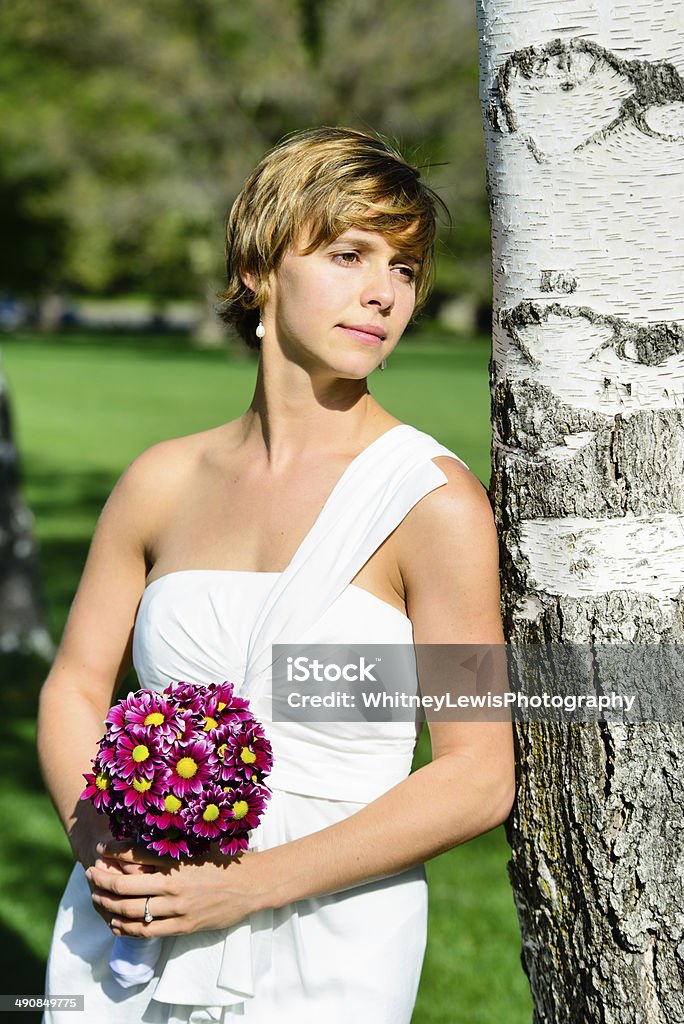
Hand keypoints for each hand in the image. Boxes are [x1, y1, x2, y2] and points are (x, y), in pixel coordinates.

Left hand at [86, 845, 266, 937]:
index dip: (112, 853)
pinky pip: (147, 931)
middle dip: (102, 881)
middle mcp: (174, 885)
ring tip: (97, 899)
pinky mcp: (183, 927)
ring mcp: (178, 909)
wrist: (250, 886)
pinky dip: (127, 928)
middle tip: (90, 875)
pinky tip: (116, 923)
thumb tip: (136, 847)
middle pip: (126, 886)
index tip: (99, 850)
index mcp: (177, 861)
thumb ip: (168, 851)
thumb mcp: (195, 849)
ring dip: (109, 906)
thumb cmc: (223, 863)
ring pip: (132, 912)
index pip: (135, 855)